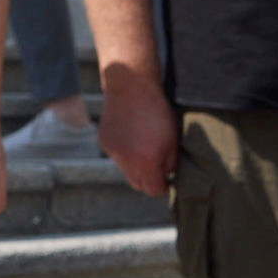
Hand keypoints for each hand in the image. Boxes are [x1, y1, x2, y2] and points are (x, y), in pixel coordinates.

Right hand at [98, 75, 177, 196]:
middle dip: (148, 180)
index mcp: (145, 163)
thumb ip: (169, 164)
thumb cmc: (157, 113)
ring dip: (135, 165)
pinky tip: (130, 136)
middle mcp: (126, 162)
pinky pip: (116, 156)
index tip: (167, 179)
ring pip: (125, 170)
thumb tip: (165, 176)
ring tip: (142, 146)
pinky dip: (124, 152)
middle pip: (137, 184)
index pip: (153, 190)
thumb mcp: (173, 140)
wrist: (130, 87)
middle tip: (156, 166)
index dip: (162, 187)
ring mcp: (112, 152)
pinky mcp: (104, 142)